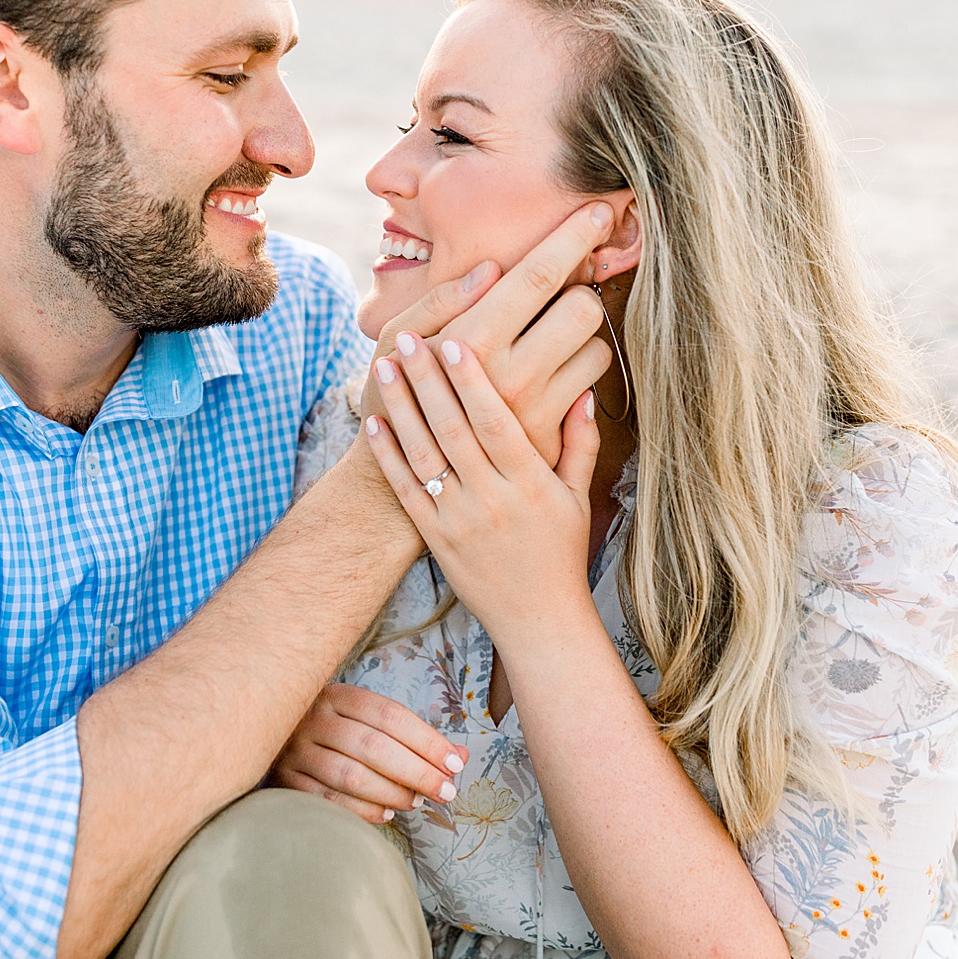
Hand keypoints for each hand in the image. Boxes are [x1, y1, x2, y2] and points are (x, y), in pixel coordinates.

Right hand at [269, 682, 469, 823]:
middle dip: (417, 772)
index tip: (455, 763)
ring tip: (415, 802)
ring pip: (351, 775)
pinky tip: (387, 815)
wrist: (266, 735)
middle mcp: (312, 719)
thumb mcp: (367, 722)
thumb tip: (460, 757)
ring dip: (392, 793)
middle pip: (373, 746)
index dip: (426, 741)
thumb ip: (413, 738)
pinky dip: (363, 811)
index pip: (390, 716)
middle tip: (445, 791)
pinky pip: (329, 802)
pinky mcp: (284, 783)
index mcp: (336, 695)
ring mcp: (294, 751)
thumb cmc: (334, 733)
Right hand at [360, 202, 615, 466]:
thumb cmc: (398, 393)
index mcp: (469, 339)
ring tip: (550, 343)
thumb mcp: (397, 339)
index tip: (598, 211)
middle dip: (581, 291)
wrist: (408, 483)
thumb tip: (491, 268)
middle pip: (582, 305)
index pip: (537, 275)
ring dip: (581, 338)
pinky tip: (553, 375)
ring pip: (596, 348)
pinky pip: (593, 387)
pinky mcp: (550, 436)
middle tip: (564, 293)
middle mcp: (506, 373)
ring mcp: (532, 408)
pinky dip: (580, 373)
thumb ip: (440, 299)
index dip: (573, 237)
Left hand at [366, 334, 599, 648]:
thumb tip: (584, 389)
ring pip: (425, 455)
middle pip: (454, 430)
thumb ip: (580, 442)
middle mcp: (492, 499)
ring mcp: (459, 520)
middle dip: (428, 381)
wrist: (538, 619)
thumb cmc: (561, 552)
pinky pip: (407, 490)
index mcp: (530, 483)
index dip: (473, 382)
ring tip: (384, 366)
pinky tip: (373, 421)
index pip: (497, 423)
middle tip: (408, 339)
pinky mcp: (435, 538)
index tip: (456, 342)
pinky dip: (387, 455)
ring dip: (401, 408)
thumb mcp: (579, 496)